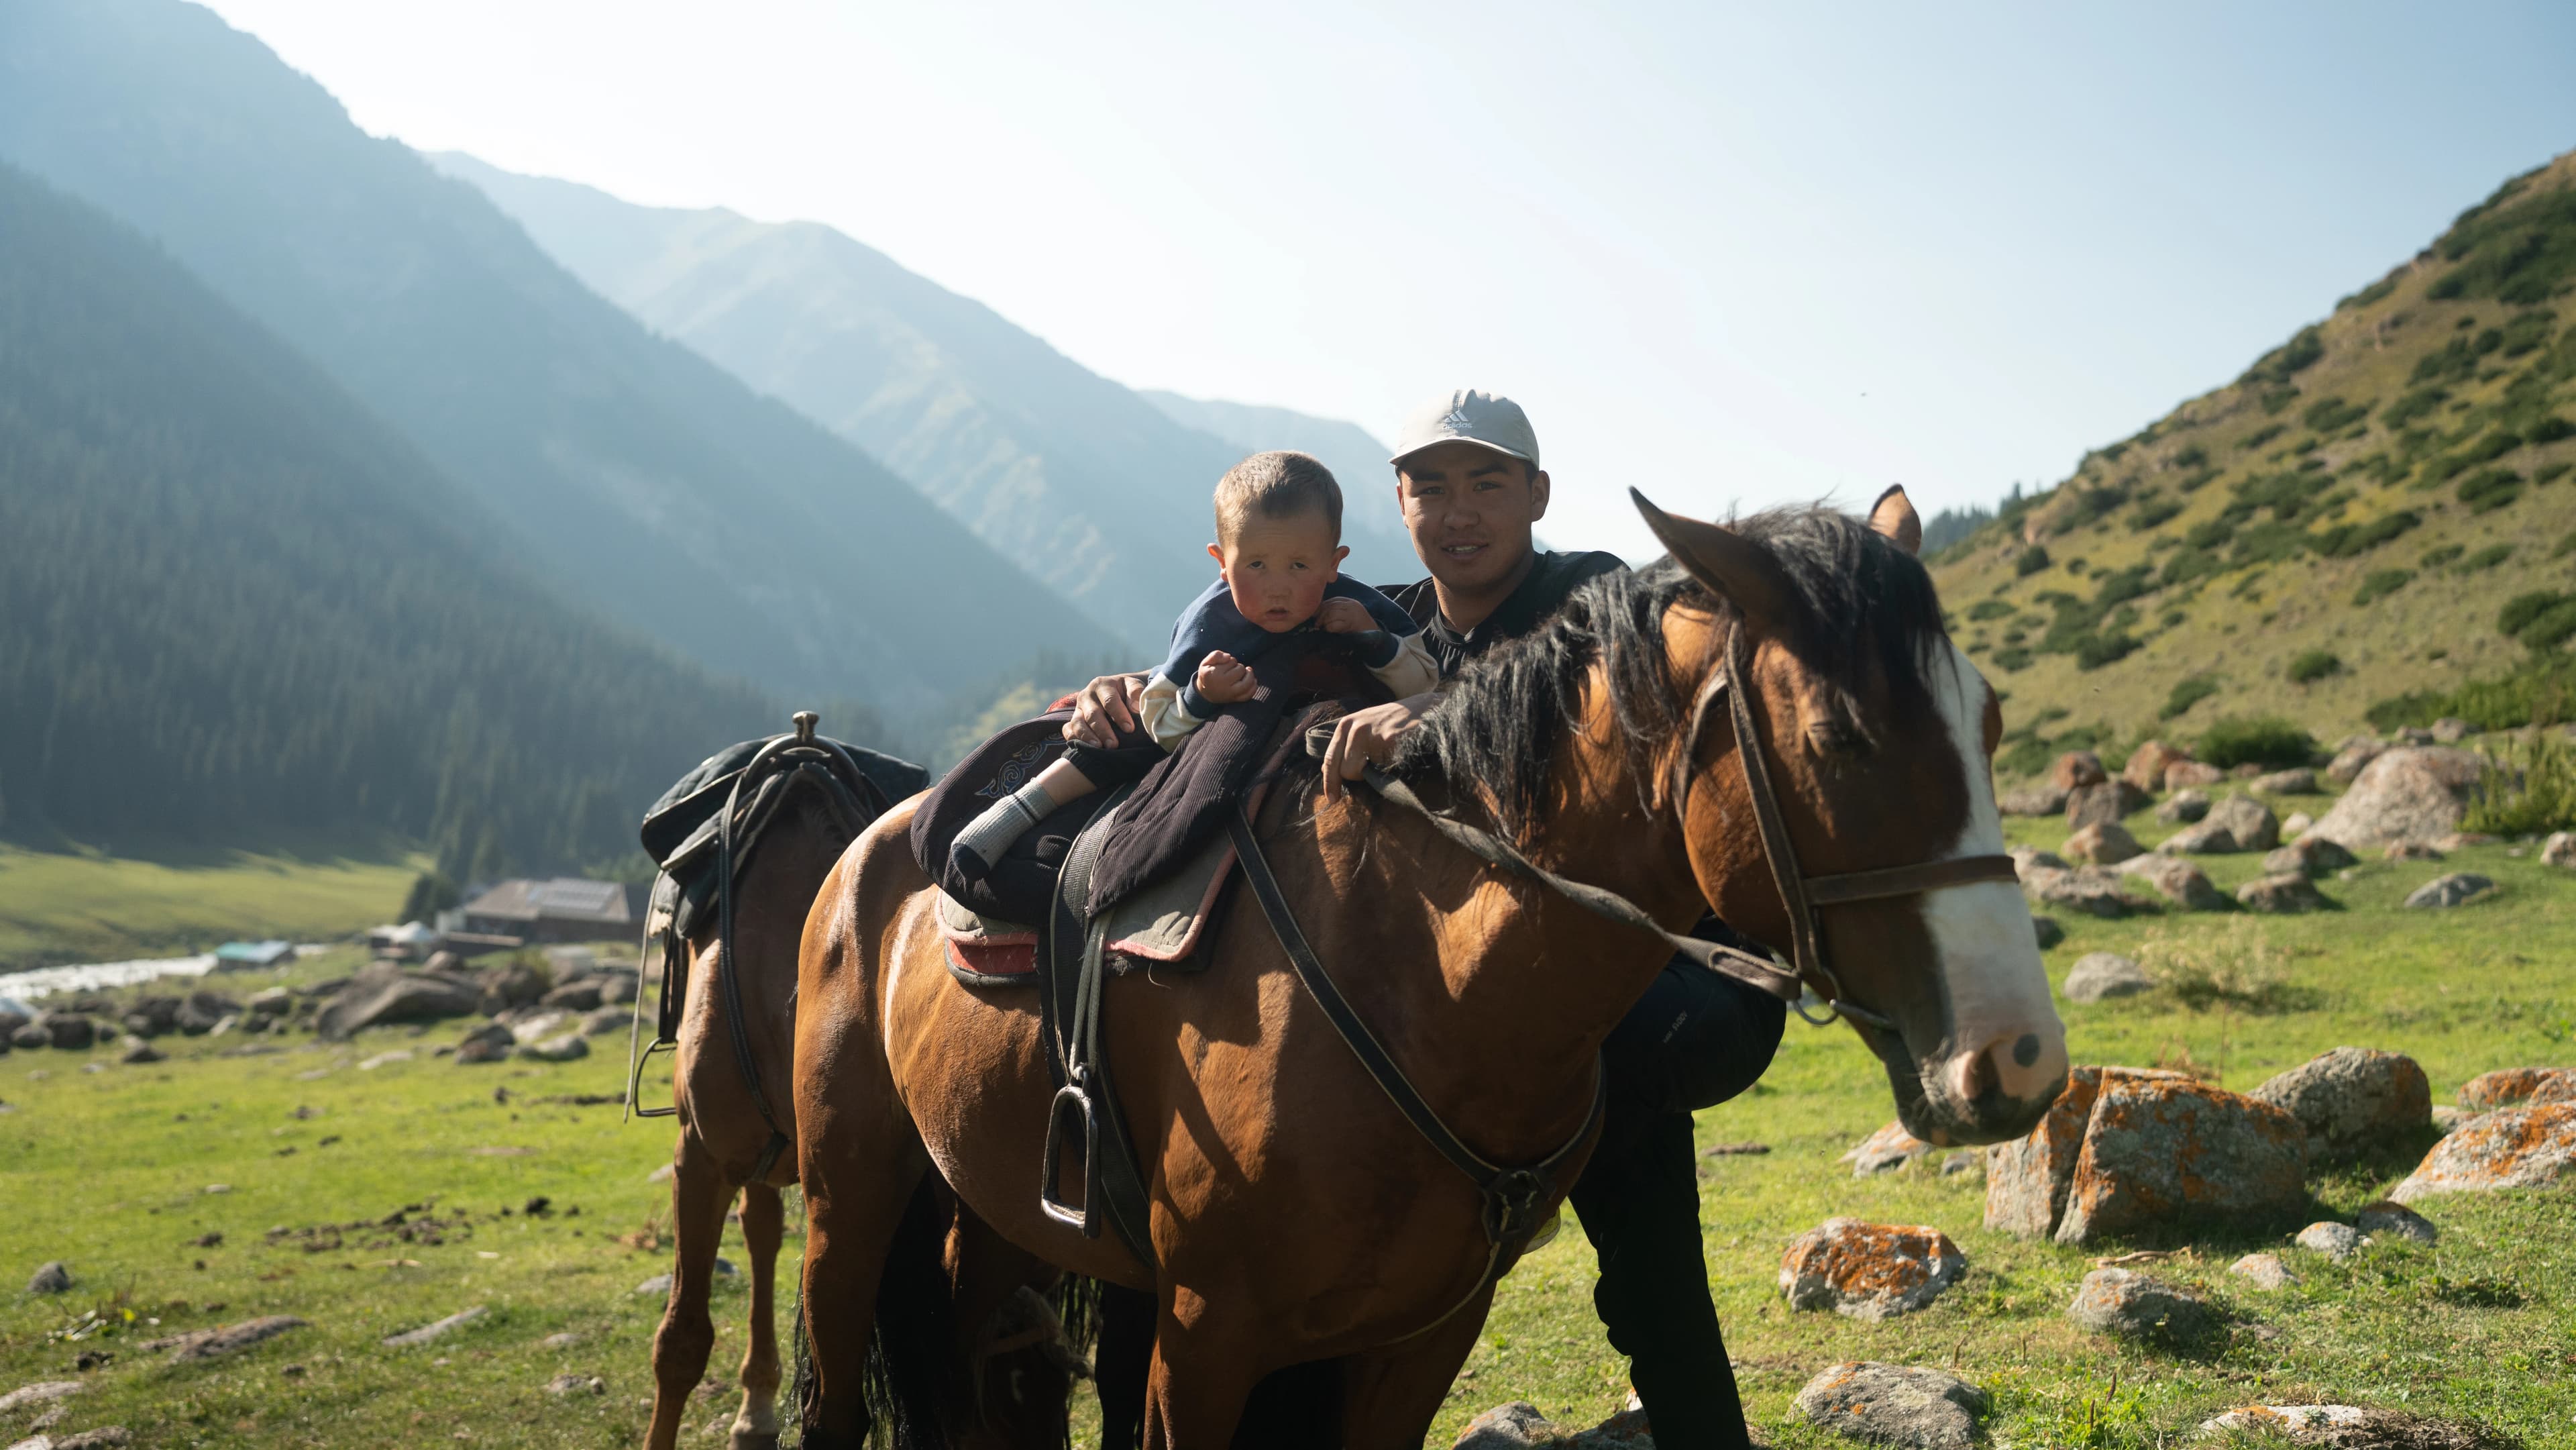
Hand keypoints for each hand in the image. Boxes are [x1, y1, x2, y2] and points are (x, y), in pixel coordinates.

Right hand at [1063, 672, 1147, 747]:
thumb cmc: (1126, 692)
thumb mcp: (1133, 686)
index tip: (1129, 729)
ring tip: (1099, 748)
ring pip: (1078, 723)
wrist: (1116, 693)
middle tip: (1114, 745)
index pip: (1109, 701)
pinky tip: (1085, 749)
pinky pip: (1067, 730)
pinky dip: (1074, 739)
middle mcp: (1087, 696)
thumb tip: (1135, 708)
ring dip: (1088, 736)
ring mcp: (1078, 709)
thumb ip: (1136, 693)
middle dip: (1103, 730)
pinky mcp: (1072, 721)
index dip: (1119, 715)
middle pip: (1093, 714)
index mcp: (1102, 685)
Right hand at [1193, 651, 1255, 704]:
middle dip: (1240, 667)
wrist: (1205, 692)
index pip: (1232, 662)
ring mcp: (1229, 694)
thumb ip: (1216, 655)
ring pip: (1247, 683)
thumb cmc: (1207, 674)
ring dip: (1249, 675)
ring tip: (1246, 672)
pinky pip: (1248, 695)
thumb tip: (1228, 657)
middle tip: (1233, 670)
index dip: (1231, 660)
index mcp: (1213, 674)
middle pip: (1240, 670)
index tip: (1225, 665)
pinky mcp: (1234, 699)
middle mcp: (1222, 685)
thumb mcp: (1206, 662)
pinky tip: (1253, 680)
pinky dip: (1253, 687)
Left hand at [1317, 597, 1374, 633]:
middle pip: (1330, 606)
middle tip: (1316, 624)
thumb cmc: (1358, 626)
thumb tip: (1318, 612)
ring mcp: (1352, 614)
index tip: (1315, 614)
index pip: (1332, 600)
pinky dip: (1329, 627)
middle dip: (1321, 615)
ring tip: (1321, 627)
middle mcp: (1351, 605)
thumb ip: (1337, 611)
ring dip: (1324, 622)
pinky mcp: (1352, 624)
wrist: (1374, 635)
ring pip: (1331, 614)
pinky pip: (1335, 624)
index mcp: (1350, 601)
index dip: (1322, 607)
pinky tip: (1328, 630)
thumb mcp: (1348, 615)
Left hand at [1321, 694, 1435, 802]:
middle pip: (1345, 770)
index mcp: (1346, 724)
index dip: (1330, 782)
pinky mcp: (1390, 740)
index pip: (1330, 759)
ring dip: (1374, 774)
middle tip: (1374, 766)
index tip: (1332, 799)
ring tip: (1386, 757)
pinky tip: (1398, 754)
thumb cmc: (1391, 722)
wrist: (1424, 708)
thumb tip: (1328, 771)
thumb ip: (1346, 746)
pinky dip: (1390, 768)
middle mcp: (1356, 728)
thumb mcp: (1363, 726)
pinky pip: (1384, 769)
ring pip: (1363, 773)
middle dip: (1358, 776)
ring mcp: (1373, 733)